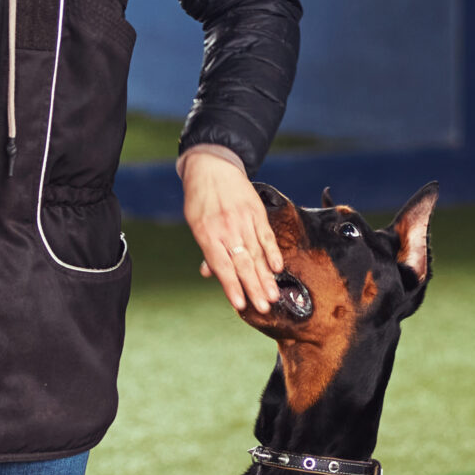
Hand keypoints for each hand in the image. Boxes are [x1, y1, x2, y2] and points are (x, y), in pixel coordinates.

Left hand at [182, 152, 280, 313]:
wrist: (213, 166)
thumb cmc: (201, 199)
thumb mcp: (196, 224)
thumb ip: (207, 250)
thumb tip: (209, 274)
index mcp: (208, 235)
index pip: (222, 267)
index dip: (232, 287)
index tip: (241, 304)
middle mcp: (227, 230)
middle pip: (243, 264)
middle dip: (254, 288)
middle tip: (264, 308)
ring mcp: (243, 221)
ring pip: (257, 254)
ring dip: (266, 277)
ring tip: (274, 295)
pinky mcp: (257, 213)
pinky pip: (266, 236)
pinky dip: (273, 252)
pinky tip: (278, 268)